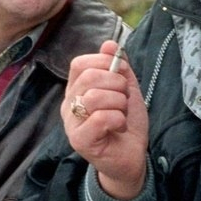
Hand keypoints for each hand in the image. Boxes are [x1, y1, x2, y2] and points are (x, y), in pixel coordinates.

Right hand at [64, 40, 149, 199]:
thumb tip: (109, 43)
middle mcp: (69, 105)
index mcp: (76, 90)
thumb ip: (119, 67)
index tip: (122, 75)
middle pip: (89, 77)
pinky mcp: (79, 140)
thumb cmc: (125, 124)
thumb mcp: (127, 90)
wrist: (131, 157)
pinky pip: (99, 117)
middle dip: (117, 84)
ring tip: (122, 113)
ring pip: (94, 97)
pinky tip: (120, 126)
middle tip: (124, 99)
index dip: (104, 63)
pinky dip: (118, 118)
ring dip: (119, 102)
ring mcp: (71, 123)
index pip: (80, 63)